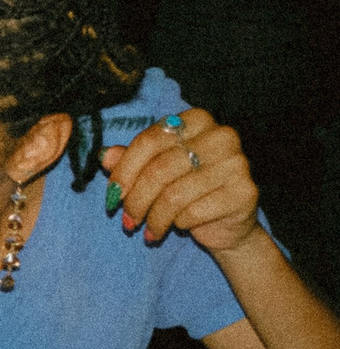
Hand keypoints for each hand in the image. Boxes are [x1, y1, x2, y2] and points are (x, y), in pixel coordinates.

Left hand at [104, 108, 263, 255]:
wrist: (227, 224)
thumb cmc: (187, 190)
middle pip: (159, 169)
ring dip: (154, 218)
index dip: (124, 171)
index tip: (112, 195)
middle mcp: (221, 136)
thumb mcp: (156, 170)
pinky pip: (194, 212)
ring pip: (174, 194)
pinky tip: (177, 227)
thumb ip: (131, 159)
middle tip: (127, 219)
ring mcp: (237, 163)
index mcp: (197, 120)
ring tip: (149, 229)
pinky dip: (178, 223)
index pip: (149, 141)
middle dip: (136, 200)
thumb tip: (104, 155)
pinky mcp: (245, 192)